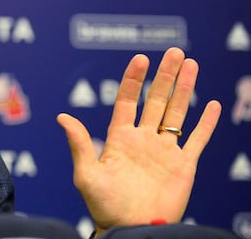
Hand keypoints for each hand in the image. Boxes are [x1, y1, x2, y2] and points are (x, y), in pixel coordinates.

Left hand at [56, 47, 221, 236]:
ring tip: (192, 64)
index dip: (134, 79)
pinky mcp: (183, 166)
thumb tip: (61, 116)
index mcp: (120, 138)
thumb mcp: (86, 174)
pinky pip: (197, 140)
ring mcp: (164, 151)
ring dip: (185, 89)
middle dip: (166, 76)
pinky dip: (206, 123)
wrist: (131, 229)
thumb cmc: (104, 205)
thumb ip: (79, 144)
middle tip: (175, 52)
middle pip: (157, 100)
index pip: (128, 100)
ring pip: (178, 113)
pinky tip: (211, 104)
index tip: (141, 58)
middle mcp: (143, 140)